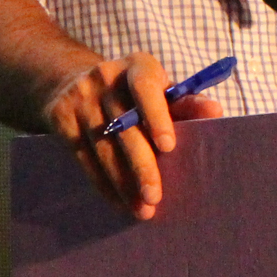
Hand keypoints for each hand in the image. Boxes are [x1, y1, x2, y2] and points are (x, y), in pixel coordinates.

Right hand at [37, 53, 224, 219]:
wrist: (73, 81)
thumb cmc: (134, 92)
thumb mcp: (159, 89)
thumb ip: (186, 103)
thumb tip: (215, 112)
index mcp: (138, 66)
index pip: (146, 87)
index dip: (157, 115)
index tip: (169, 146)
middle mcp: (105, 77)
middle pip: (124, 126)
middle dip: (141, 165)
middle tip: (155, 196)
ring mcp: (80, 98)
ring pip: (102, 147)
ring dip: (122, 183)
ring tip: (142, 210)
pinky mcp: (60, 117)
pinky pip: (83, 157)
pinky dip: (103, 184)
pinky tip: (119, 202)